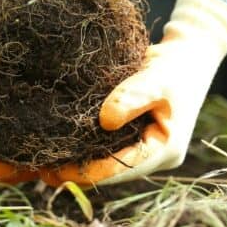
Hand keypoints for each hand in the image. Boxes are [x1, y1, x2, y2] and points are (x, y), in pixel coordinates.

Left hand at [39, 0, 226, 186]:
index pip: (123, 168)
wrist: (188, 55)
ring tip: (37, 164)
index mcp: (166, 149)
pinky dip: (81, 148)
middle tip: (38, 170)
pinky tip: (54, 147)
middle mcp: (153, 156)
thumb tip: (104, 121)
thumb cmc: (176, 66)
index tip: (56, 170)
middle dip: (76, 171)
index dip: (89, 171)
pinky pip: (105, 148)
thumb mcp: (158, 77)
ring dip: (76, 162)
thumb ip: (133, 96)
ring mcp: (143, 148)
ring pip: (105, 162)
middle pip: (110, 171)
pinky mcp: (131, 137)